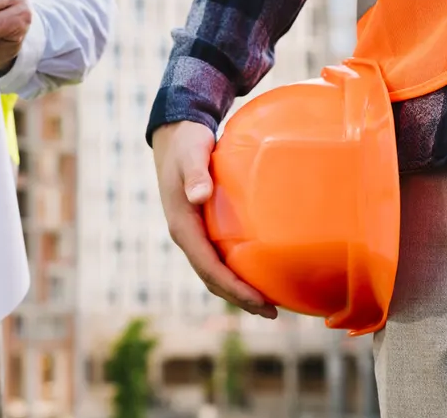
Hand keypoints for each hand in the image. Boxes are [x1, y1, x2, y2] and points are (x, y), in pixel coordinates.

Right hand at [152, 121, 276, 317]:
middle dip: (239, 298)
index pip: (208, 267)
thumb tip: (198, 195)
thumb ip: (196, 175)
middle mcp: (186, 235)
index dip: (233, 288)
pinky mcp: (200, 227)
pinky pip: (217, 258)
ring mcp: (192, 233)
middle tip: (271, 312)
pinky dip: (235, 273)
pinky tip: (257, 272)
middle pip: (211, 278)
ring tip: (267, 303)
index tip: (259, 301)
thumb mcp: (191, 155)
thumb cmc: (187, 144)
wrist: (175, 135)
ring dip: (237, 290)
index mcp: (182, 226)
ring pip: (213, 272)